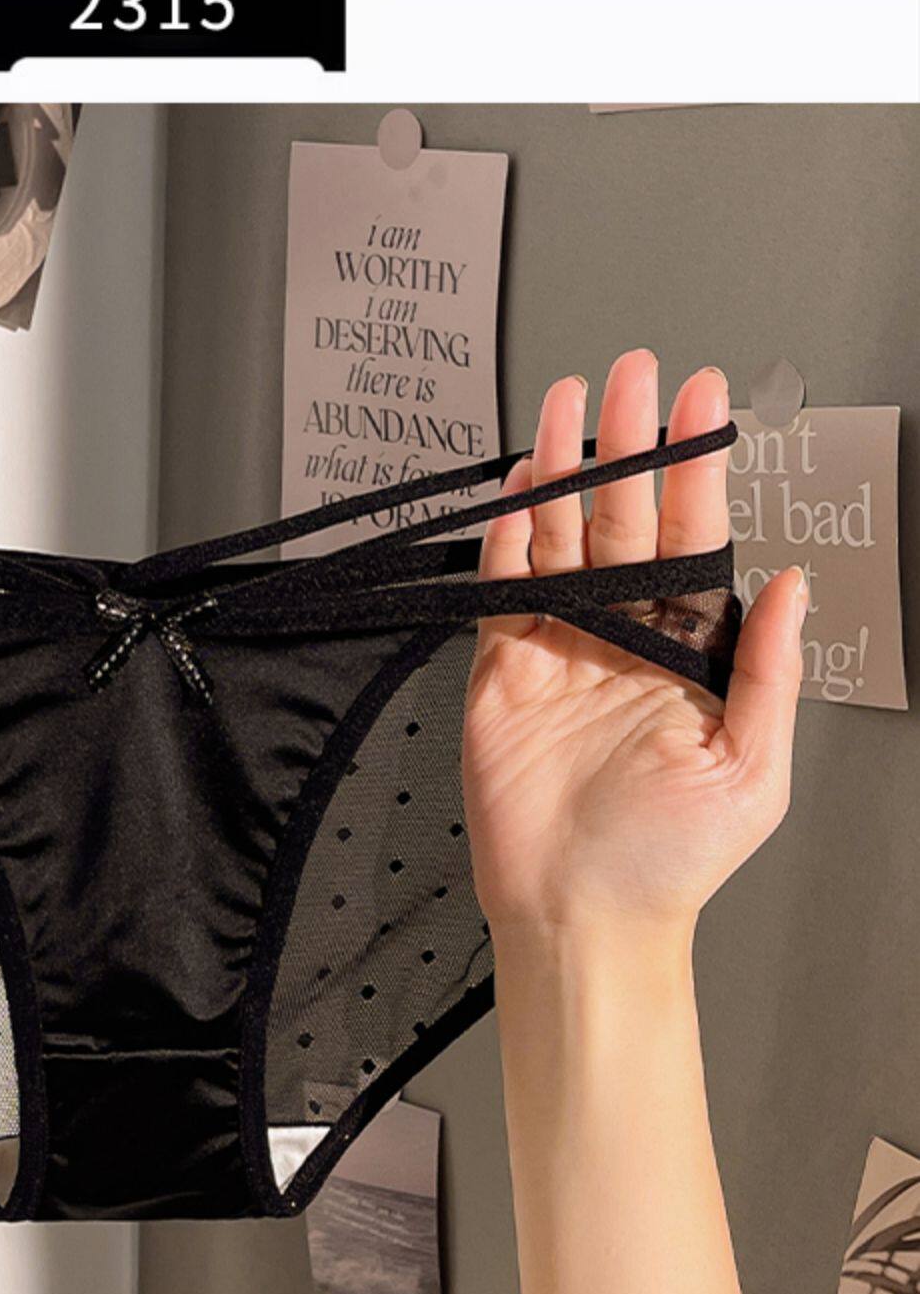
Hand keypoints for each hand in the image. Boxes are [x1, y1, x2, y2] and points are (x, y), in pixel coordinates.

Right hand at [463, 353, 804, 936]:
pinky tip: (525, 485)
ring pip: (564, 539)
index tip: (703, 407)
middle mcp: (626, 643)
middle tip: (634, 376)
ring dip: (568, 469)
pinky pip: (505, 588)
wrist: (579, 916)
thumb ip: (769, 671)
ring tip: (573, 403)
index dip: (696, 472)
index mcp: (691, 657)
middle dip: (629, 445)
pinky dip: (511, 537)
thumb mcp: (753, 770)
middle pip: (626, 522)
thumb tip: (792, 585)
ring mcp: (561, 653)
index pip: (695, 541)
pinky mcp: (502, 674)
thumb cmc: (668, 862)